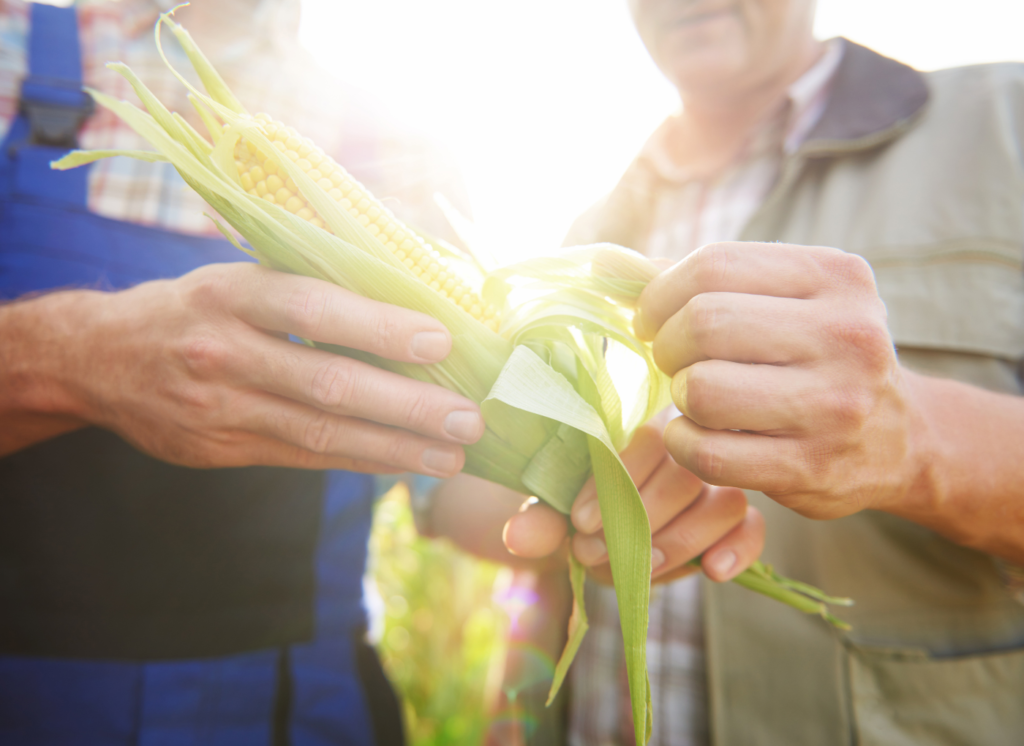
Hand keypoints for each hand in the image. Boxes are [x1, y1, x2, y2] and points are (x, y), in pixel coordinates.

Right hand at [2, 263, 482, 474]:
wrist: (97, 359)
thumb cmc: (193, 306)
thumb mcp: (237, 276)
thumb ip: (310, 281)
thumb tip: (412, 283)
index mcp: (231, 293)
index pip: (314, 309)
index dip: (379, 326)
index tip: (441, 340)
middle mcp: (223, 351)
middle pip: (327, 383)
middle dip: (406, 405)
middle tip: (469, 417)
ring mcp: (220, 408)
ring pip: (321, 432)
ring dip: (396, 447)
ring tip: (454, 455)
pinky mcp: (221, 450)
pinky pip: (304, 458)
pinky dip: (360, 460)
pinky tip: (406, 463)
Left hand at [503, 423, 764, 583]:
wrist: (599, 530)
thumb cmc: (580, 509)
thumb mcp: (556, 513)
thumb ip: (542, 520)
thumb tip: (517, 537)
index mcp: (643, 428)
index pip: (645, 440)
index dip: (613, 485)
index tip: (578, 523)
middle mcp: (687, 448)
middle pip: (685, 475)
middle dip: (639, 521)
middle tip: (595, 551)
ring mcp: (717, 483)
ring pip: (723, 503)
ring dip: (679, 541)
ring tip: (639, 568)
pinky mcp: (738, 520)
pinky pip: (753, 527)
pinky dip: (739, 548)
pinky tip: (712, 570)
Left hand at [636, 241, 915, 518]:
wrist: (902, 439)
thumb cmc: (818, 356)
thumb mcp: (787, 300)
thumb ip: (703, 279)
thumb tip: (607, 264)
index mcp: (836, 277)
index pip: (715, 265)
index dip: (660, 293)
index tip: (651, 318)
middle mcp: (847, 335)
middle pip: (704, 324)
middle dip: (667, 344)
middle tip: (672, 361)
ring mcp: (835, 406)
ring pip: (704, 390)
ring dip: (679, 396)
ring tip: (693, 398)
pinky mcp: (812, 467)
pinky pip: (708, 453)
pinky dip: (682, 443)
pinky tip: (694, 435)